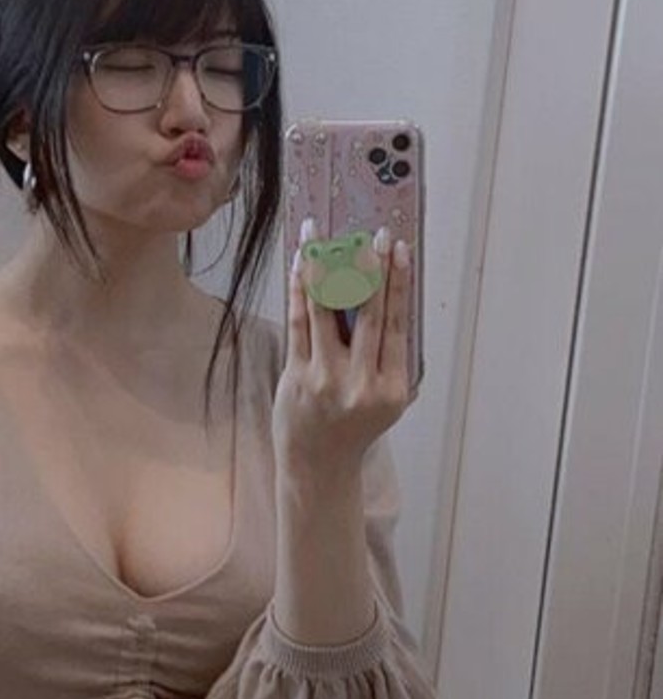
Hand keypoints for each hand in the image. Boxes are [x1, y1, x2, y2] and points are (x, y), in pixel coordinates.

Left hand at [273, 228, 412, 483]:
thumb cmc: (355, 426)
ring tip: (323, 236)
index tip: (400, 249)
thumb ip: (388, 356)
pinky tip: (302, 265)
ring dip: (326, 268)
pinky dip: (301, 290)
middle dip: (372, 268)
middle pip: (369, 313)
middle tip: (374, 233)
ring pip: (328, 312)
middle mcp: (362, 384)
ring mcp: (326, 379)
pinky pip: (300, 323)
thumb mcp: (386, 400)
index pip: (399, 324)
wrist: (318, 465)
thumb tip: (384, 293)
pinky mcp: (297, 375)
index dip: (399, 283)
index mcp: (392, 388)